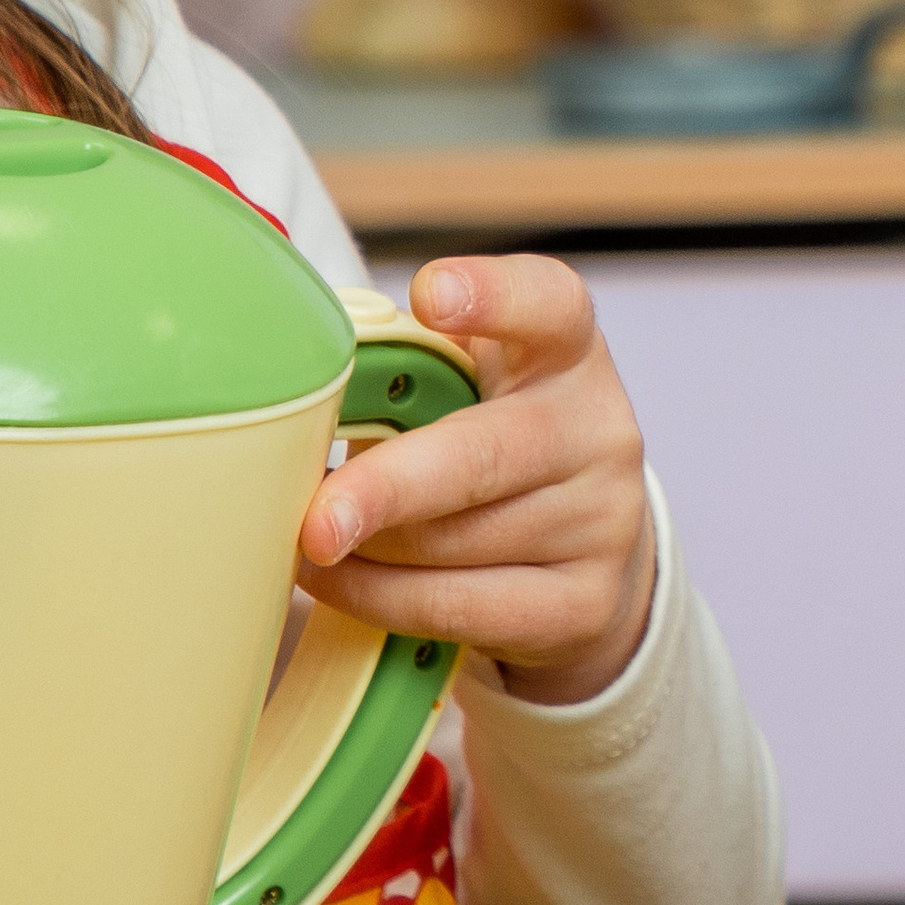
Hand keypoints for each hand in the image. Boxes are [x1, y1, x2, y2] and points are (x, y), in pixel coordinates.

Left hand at [296, 256, 652, 706]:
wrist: (588, 540)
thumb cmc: (495, 436)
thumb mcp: (473, 378)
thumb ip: (409, 363)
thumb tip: (300, 389)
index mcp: (564, 348)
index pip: (547, 303)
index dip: (491, 296)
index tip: (431, 296)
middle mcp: (597, 429)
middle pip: (483, 455)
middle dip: (387, 489)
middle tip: (315, 518)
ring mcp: (604, 522)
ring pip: (456, 544)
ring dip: (367, 549)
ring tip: (309, 538)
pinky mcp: (586, 605)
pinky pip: (462, 608)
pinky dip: (383, 599)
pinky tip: (340, 580)